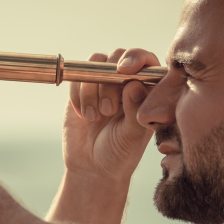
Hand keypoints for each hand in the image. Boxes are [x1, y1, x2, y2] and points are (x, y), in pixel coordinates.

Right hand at [62, 48, 158, 183]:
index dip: (137, 58)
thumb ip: (135, 110)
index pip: (147, 61)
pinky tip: (84, 116)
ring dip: (93, 89)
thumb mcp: (132, 135)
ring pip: (96, 64)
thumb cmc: (120, 153)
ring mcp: (102, 84)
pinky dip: (78, 95)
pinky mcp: (80, 90)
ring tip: (95, 117)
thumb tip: (134, 84)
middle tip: (109, 110)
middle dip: (110, 81)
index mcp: (146, 90)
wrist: (91, 167)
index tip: (124, 70)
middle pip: (118, 57)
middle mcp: (125, 82)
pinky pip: (77, 78)